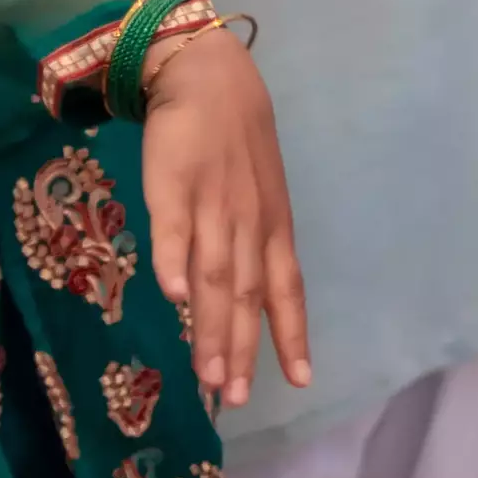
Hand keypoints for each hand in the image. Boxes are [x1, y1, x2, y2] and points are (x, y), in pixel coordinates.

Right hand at [134, 30, 307, 408]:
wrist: (211, 81)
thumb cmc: (235, 148)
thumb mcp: (258, 200)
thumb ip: (250, 249)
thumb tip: (236, 301)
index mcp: (273, 228)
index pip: (288, 289)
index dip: (293, 334)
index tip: (302, 379)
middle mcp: (249, 223)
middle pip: (248, 294)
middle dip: (244, 348)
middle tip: (238, 397)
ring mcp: (212, 206)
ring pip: (216, 275)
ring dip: (212, 326)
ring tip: (209, 373)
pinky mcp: (174, 186)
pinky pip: (175, 231)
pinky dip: (175, 263)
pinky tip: (176, 297)